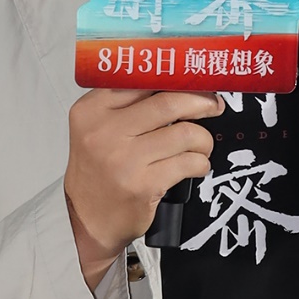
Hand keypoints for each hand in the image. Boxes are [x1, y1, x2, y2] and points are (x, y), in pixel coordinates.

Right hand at [65, 87, 223, 289]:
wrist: (86, 220)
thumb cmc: (97, 173)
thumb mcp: (97, 129)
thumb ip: (128, 105)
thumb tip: (177, 83)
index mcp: (92, 110)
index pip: (142, 80)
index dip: (176, 78)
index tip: (194, 81)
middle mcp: (104, 132)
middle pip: (169, 102)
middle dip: (201, 102)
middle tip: (213, 106)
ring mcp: (125, 159)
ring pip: (185, 133)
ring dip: (203, 140)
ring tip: (200, 146)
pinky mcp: (144, 185)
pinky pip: (189, 163)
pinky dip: (201, 163)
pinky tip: (195, 166)